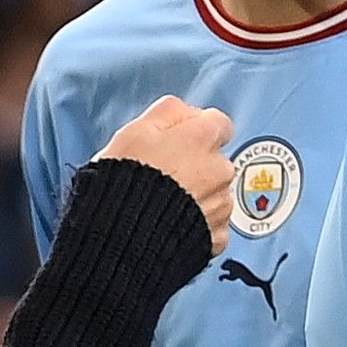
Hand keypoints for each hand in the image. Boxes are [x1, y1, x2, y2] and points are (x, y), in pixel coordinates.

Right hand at [96, 95, 235, 254]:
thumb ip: (167, 111)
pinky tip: (172, 224)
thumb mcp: (135, 131)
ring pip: (216, 193)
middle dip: (196, 165)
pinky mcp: (216, 236)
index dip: (196, 130)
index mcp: (203, 138)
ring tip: (164, 204)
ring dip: (198, 196)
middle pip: (216, 159)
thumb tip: (184, 110)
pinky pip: (212, 225)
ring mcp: (221, 205)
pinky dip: (198, 225)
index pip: (218, 122)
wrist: (124, 236)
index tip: (180, 140)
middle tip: (164, 176)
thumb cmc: (125, 183)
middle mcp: (220, 169)